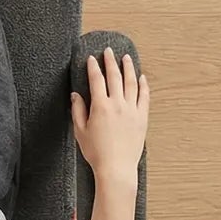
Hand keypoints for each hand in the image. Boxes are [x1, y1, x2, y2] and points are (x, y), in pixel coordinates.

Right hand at [71, 46, 148, 187]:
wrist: (116, 168)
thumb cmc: (96, 152)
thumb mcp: (80, 131)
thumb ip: (78, 110)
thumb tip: (76, 95)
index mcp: (100, 106)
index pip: (96, 80)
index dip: (93, 67)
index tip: (92, 59)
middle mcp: (117, 104)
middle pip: (115, 76)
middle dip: (110, 62)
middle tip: (108, 52)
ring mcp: (132, 110)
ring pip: (131, 82)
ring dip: (128, 68)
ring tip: (126, 58)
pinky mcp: (142, 117)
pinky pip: (144, 96)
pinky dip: (143, 85)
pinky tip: (141, 77)